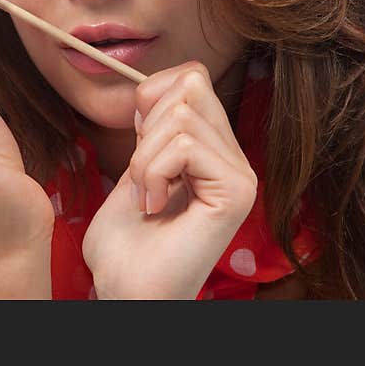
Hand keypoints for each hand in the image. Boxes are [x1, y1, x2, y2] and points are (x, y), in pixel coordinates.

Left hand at [81, 61, 257, 298]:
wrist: (126, 290)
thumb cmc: (125, 240)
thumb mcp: (135, 164)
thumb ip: (150, 125)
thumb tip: (150, 88)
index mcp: (212, 147)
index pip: (190, 75)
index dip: (151, 98)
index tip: (140, 148)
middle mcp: (233, 156)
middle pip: (191, 81)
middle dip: (146, 123)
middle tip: (144, 174)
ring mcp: (240, 173)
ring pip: (182, 114)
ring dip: (144, 158)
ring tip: (147, 197)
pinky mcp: (237, 191)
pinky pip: (186, 145)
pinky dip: (153, 172)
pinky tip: (154, 206)